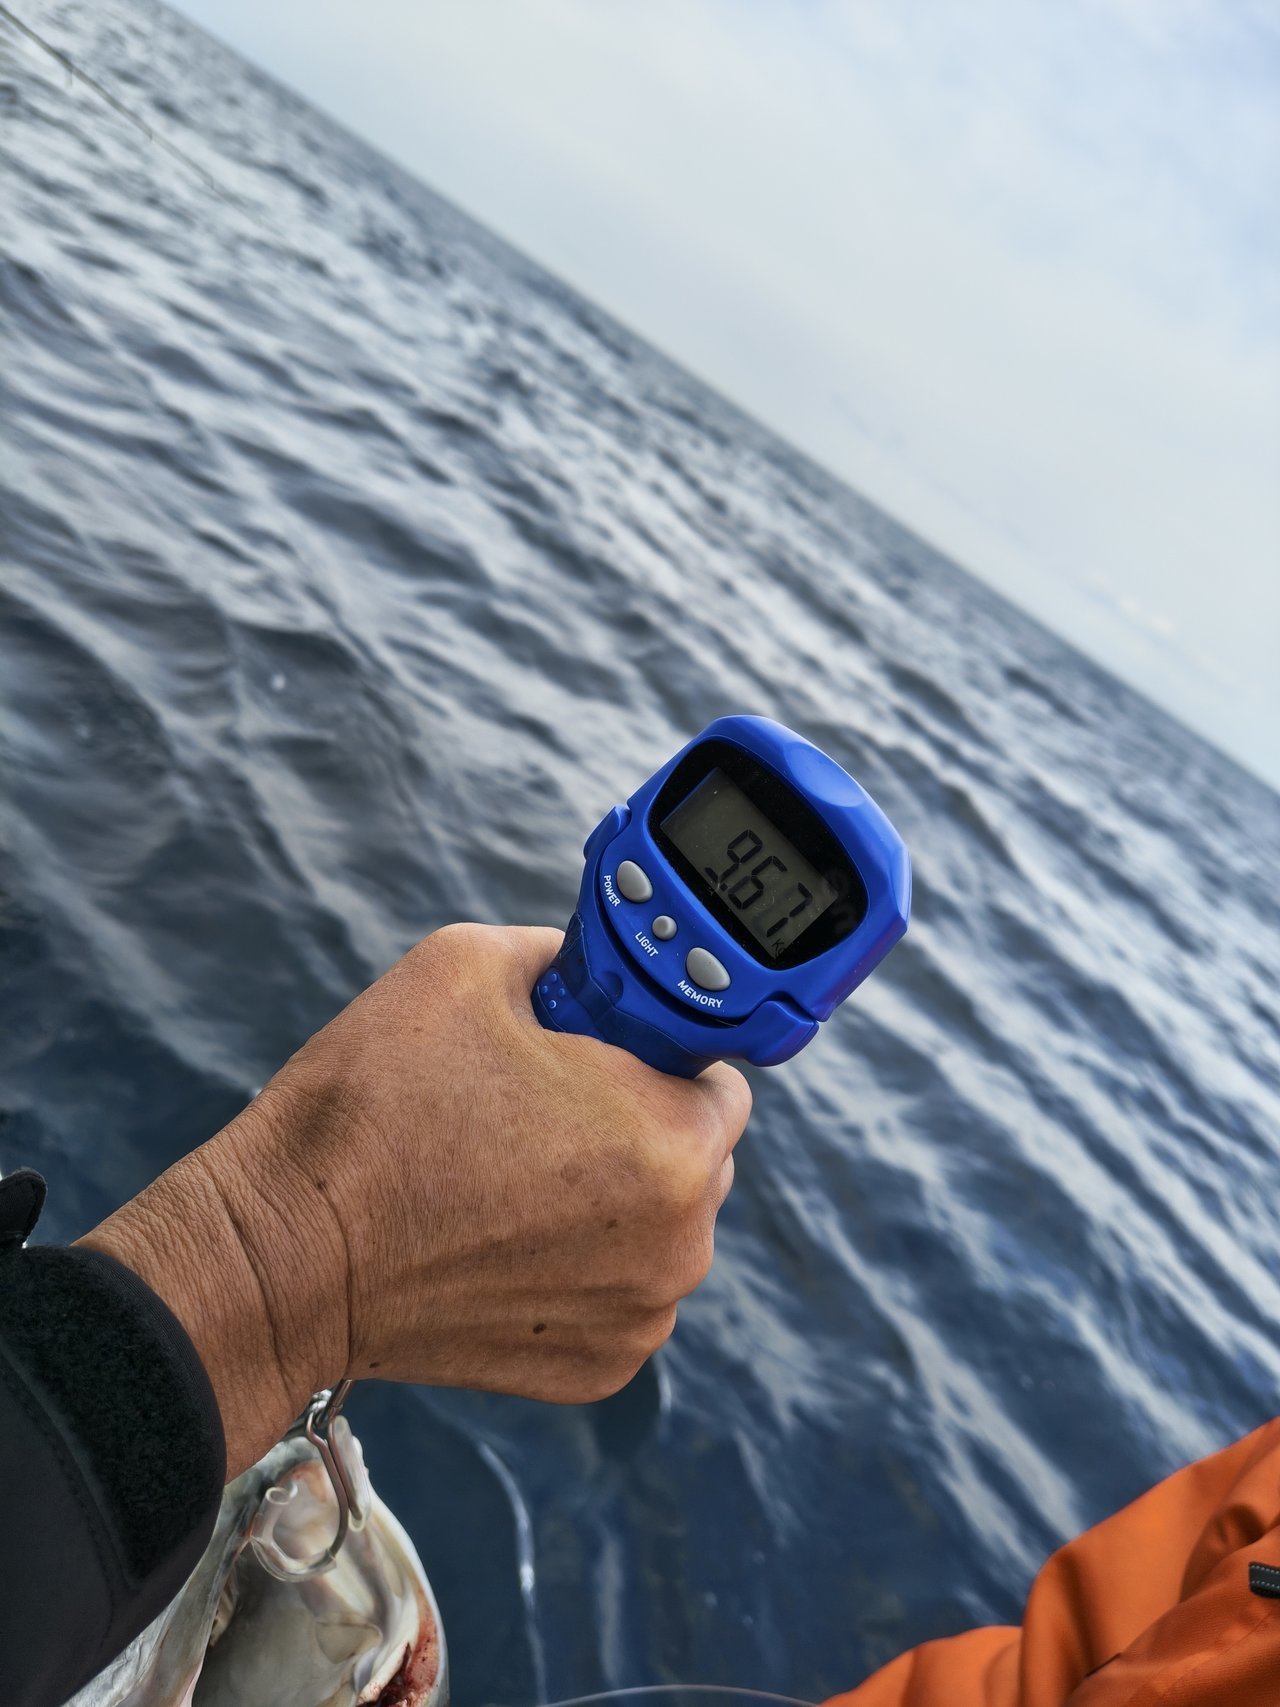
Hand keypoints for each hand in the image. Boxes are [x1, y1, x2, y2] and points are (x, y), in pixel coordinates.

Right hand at [80, 925, 751, 1476]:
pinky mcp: (594, 1369)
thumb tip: (591, 964)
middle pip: (693, 1155)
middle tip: (539, 1104)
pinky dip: (577, 1262)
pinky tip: (498, 1236)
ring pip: (658, 1225)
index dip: (658, 1053)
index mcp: (671, 1145)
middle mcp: (678, 1246)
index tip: (600, 1053)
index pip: (719, 1078)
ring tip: (505, 1169)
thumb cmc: (373, 1106)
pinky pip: (616, 1289)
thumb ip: (563, 954)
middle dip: (636, 1122)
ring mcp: (638, 1319)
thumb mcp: (467, 965)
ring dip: (608, 1196)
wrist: (284, 1255)